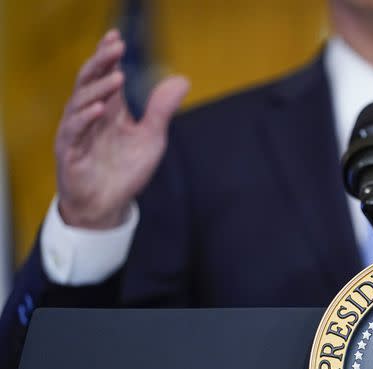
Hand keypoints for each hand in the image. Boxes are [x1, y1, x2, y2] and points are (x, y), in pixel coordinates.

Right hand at [55, 29, 189, 228]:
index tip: (117, 38)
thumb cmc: (125, 171)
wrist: (108, 205)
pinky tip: (99, 109)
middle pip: (90, 81)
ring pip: (80, 102)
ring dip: (98, 89)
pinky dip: (85, 118)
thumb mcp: (151, 137)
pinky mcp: (69, 152)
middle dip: (102, 63)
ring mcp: (77, 132)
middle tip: (116, 47)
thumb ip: (161, 109)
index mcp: (109, 109)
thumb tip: (182, 79)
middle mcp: (90, 116)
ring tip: (116, 77)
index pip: (106, 75)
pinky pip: (74, 131)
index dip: (109, 56)